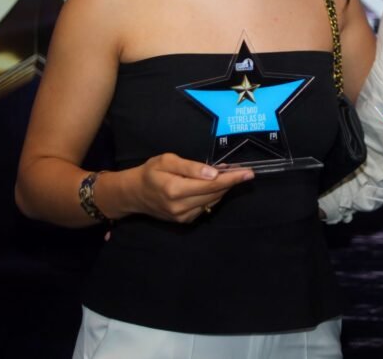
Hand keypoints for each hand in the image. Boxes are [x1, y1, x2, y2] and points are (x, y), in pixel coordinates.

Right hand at [133, 153, 253, 222]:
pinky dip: (213, 196)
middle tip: (241, 170)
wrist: (134, 194)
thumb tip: (214, 173)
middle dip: (231, 182)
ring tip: (227, 175)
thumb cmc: (150, 173)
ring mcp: (183, 217)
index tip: (248, 173)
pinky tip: (212, 186)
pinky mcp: (184, 221)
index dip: (232, 178)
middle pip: (215, 194)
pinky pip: (205, 207)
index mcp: (175, 189)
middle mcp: (180, 207)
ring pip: (212, 201)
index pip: (212, 184)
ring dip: (223, 189)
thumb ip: (191, 167)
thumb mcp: (167, 161)